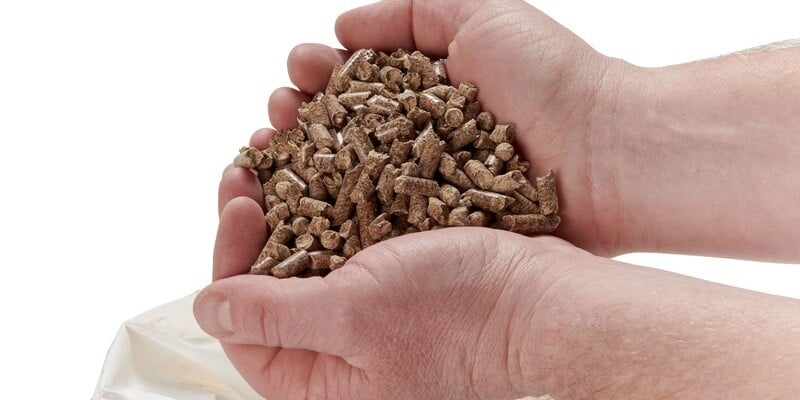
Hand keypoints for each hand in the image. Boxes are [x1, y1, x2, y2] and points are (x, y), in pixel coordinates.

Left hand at [196, 197, 799, 398]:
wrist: (546, 303)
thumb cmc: (462, 320)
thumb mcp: (354, 316)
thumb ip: (273, 315)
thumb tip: (206, 309)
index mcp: (316, 381)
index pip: (241, 321)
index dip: (229, 258)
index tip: (240, 202)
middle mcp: (335, 353)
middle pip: (266, 285)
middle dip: (254, 222)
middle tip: (248, 168)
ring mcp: (365, 316)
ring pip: (303, 256)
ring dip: (286, 204)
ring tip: (278, 154)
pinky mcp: (391, 283)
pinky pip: (343, 241)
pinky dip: (329, 203)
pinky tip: (324, 168)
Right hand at [240, 0, 633, 254]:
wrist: (609, 154)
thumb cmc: (553, 78)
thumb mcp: (482, 13)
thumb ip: (409, 11)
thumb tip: (342, 25)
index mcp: (428, 90)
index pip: (356, 83)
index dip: (319, 75)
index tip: (297, 70)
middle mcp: (422, 140)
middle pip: (344, 130)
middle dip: (302, 116)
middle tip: (277, 113)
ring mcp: (427, 188)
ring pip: (351, 177)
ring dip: (306, 163)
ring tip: (275, 147)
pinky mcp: (438, 231)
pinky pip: (378, 223)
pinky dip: (336, 214)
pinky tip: (302, 203)